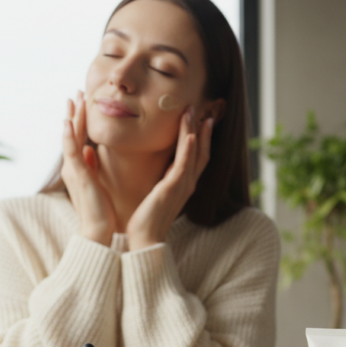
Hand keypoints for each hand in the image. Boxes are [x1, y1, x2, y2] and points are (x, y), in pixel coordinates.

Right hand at [62, 91, 116, 245]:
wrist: (97, 229)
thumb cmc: (99, 209)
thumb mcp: (95, 181)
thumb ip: (90, 165)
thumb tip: (90, 150)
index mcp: (77, 166)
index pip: (77, 137)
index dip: (78, 119)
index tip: (82, 101)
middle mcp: (72, 165)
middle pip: (72, 133)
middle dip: (74, 112)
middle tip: (76, 92)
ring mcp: (73, 169)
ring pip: (70, 137)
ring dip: (71, 117)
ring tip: (73, 99)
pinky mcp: (76, 174)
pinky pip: (70, 151)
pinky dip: (68, 135)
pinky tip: (68, 121)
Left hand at [126, 107, 213, 251]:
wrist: (144, 239)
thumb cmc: (146, 219)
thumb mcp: (156, 195)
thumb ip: (160, 182)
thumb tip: (156, 171)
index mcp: (183, 184)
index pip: (197, 156)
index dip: (200, 137)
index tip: (199, 119)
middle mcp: (188, 183)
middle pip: (201, 151)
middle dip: (201, 129)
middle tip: (199, 108)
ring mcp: (183, 186)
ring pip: (193, 152)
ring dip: (193, 130)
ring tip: (191, 111)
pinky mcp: (173, 188)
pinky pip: (184, 165)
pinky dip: (189, 149)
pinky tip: (191, 135)